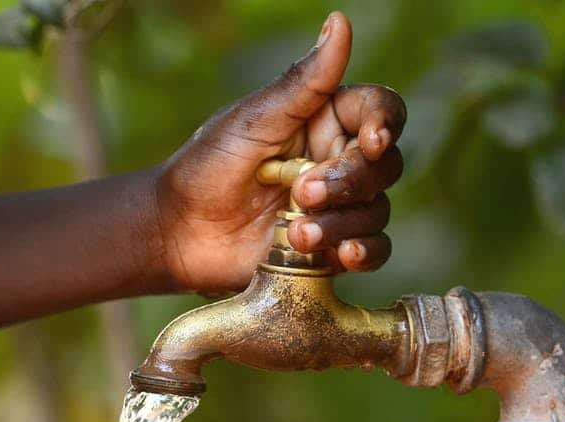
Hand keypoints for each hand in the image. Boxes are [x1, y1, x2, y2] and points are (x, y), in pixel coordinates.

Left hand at [153, 11, 405, 293]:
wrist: (178, 231)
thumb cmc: (208, 166)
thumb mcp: (255, 120)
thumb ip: (305, 81)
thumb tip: (340, 22)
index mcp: (325, 119)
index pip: (380, 110)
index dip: (386, 123)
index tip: (371, 142)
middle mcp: (339, 160)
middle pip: (385, 165)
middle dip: (350, 181)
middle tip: (303, 194)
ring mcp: (338, 206)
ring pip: (377, 210)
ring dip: (344, 222)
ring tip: (298, 233)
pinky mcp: (332, 248)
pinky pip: (374, 250)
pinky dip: (364, 252)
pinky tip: (342, 255)